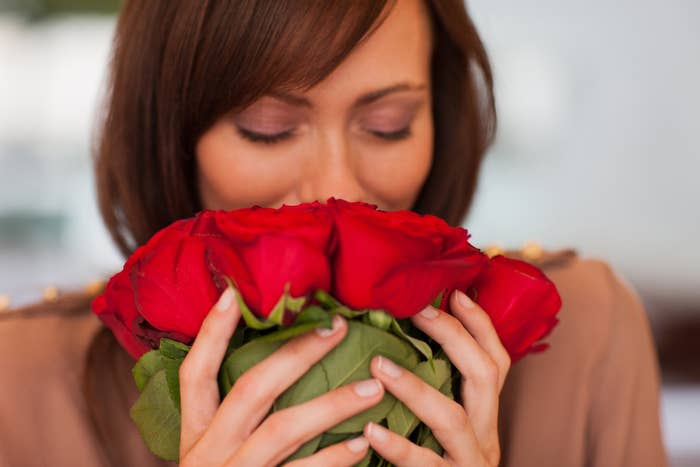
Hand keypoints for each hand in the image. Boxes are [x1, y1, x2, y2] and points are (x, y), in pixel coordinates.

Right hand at [178, 286, 384, 465]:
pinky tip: (362, 446)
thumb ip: (230, 413)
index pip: (194, 374)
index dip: (211, 334)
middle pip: (252, 390)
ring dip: (333, 403)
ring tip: (374, 385)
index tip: (235, 295)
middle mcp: (208, 454)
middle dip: (297, 354)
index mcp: (194, 434)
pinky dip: (334, 459)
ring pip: (284, 430)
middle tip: (339, 327)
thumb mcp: (213, 450)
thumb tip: (276, 360)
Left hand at [364, 289, 510, 465]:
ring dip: (416, 389)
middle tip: (417, 311)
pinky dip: (399, 448)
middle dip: (454, 337)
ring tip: (379, 367)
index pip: (496, 361)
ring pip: (453, 420)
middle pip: (485, 377)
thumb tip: (395, 343)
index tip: (457, 292)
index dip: (481, 325)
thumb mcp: (444, 427)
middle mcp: (484, 437)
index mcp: (484, 416)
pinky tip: (371, 431)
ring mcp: (469, 465)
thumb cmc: (437, 466)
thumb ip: (436, 391)